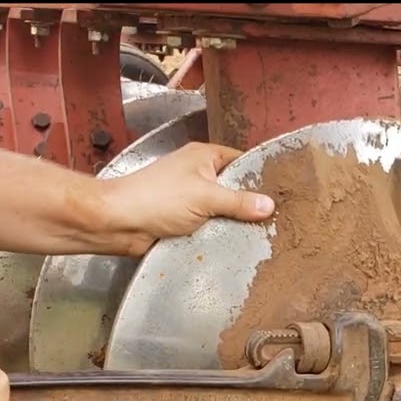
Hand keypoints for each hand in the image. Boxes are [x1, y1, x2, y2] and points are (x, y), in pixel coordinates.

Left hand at [98, 142, 275, 255]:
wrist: (118, 223)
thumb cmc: (155, 198)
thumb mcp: (205, 197)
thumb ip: (239, 202)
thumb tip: (269, 205)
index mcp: (204, 157)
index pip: (241, 161)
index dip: (260, 175)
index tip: (281, 193)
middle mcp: (198, 175)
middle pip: (235, 188)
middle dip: (249, 204)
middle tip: (274, 218)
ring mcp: (191, 199)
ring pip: (223, 211)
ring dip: (232, 223)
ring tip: (259, 234)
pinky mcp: (184, 221)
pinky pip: (210, 226)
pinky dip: (218, 235)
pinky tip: (234, 244)